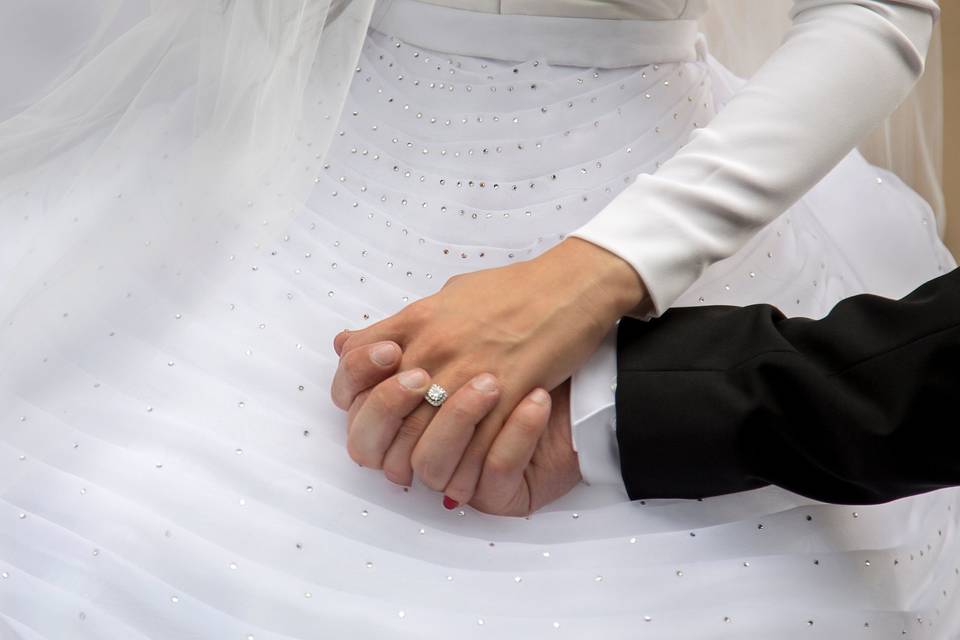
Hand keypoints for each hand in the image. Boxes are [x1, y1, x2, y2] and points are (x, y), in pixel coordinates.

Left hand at [331, 238, 641, 506]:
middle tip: (405, 458)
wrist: (571, 285)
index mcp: (413, 324)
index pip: (353, 372)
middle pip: (381, 422)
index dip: (358, 402)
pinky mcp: (508, 393)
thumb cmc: (513, 290)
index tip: (382, 414)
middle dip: (388, 451)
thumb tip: (355, 342)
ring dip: (429, 468)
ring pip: (424, 448)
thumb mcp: (446, 297)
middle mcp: (432, 349)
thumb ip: (399, 325)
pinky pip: (476, 453)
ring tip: (441, 470)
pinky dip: (470, 473)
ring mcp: (468, 373)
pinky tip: (473, 473)